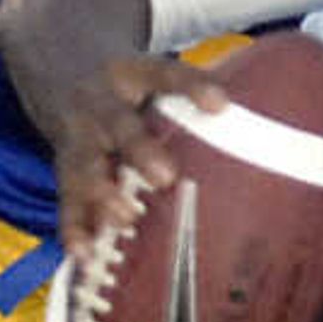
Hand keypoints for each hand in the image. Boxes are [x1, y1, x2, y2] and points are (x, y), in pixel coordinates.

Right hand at [33, 50, 227, 263]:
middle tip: (165, 177)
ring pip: (85, 165)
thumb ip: (193, 96)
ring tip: (124, 217)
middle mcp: (100, 104)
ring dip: (103, 194)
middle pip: (119, 126)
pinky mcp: (63, 169)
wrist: (57, 69)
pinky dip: (74, 227)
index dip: (191, 87)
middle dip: (140, 151)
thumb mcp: (152, 74)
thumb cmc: (127, 86)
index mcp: (132, 74)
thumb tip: (265, 121)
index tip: (220, 103)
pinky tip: (84, 252)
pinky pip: (66, 200)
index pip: (165, 74)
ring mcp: (77, 138)